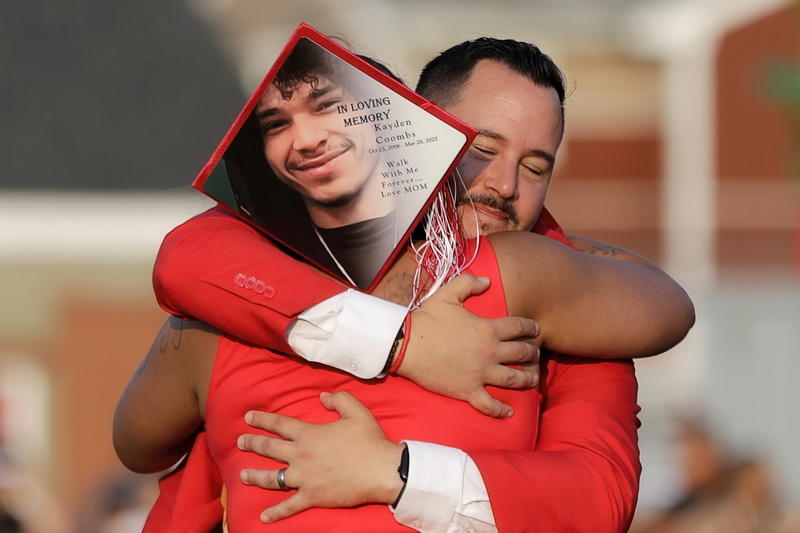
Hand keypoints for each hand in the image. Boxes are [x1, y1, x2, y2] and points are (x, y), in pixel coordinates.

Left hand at [237, 391, 404, 522]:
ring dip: (255, 476)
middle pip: (269, 448)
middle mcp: (301, 455)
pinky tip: (264, 517)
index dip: (262, 420)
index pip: (279, 424)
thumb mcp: (356, 411)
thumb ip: (338, 400)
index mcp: (309, 434)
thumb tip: (322, 396)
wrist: (381, 470)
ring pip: (271, 478)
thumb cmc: (369, 440)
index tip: (249, 417)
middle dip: (252, 443)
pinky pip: (289, 506)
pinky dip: (275, 513)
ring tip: (242, 475)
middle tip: (240, 441)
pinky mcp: (311, 497)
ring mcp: (303, 478)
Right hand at [397, 274, 539, 417]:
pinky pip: (489, 404)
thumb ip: (469, 283)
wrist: (407, 345)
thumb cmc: (427, 319)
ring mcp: (480, 374)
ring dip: (527, 380)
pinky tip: (509, 412)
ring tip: (533, 380)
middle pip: (521, 353)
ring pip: (513, 379)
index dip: (531, 328)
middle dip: (532, 353)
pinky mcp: (468, 391)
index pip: (518, 327)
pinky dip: (501, 410)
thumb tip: (487, 279)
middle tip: (535, 354)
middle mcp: (489, 353)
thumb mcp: (448, 294)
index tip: (536, 330)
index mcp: (487, 329)